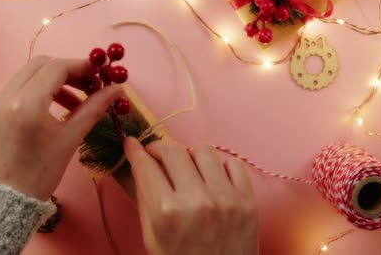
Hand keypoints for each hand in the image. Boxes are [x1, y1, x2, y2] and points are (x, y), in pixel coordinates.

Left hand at [0, 56, 122, 200]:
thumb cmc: (38, 177)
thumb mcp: (68, 141)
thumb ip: (93, 109)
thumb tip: (116, 89)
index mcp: (25, 105)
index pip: (57, 68)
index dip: (81, 66)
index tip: (97, 72)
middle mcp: (1, 98)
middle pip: (38, 66)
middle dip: (65, 72)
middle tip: (85, 86)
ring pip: (21, 79)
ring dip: (47, 84)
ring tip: (68, 104)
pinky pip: (6, 94)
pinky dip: (27, 97)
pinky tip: (39, 116)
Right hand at [124, 138, 257, 254]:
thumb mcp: (151, 236)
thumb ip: (144, 196)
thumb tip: (137, 161)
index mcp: (165, 212)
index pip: (145, 164)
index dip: (135, 150)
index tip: (132, 143)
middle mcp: (196, 201)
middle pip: (173, 150)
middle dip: (159, 149)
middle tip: (157, 156)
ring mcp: (226, 200)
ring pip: (203, 150)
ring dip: (191, 156)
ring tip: (188, 170)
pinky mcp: (248, 202)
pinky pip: (234, 163)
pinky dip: (221, 166)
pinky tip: (213, 179)